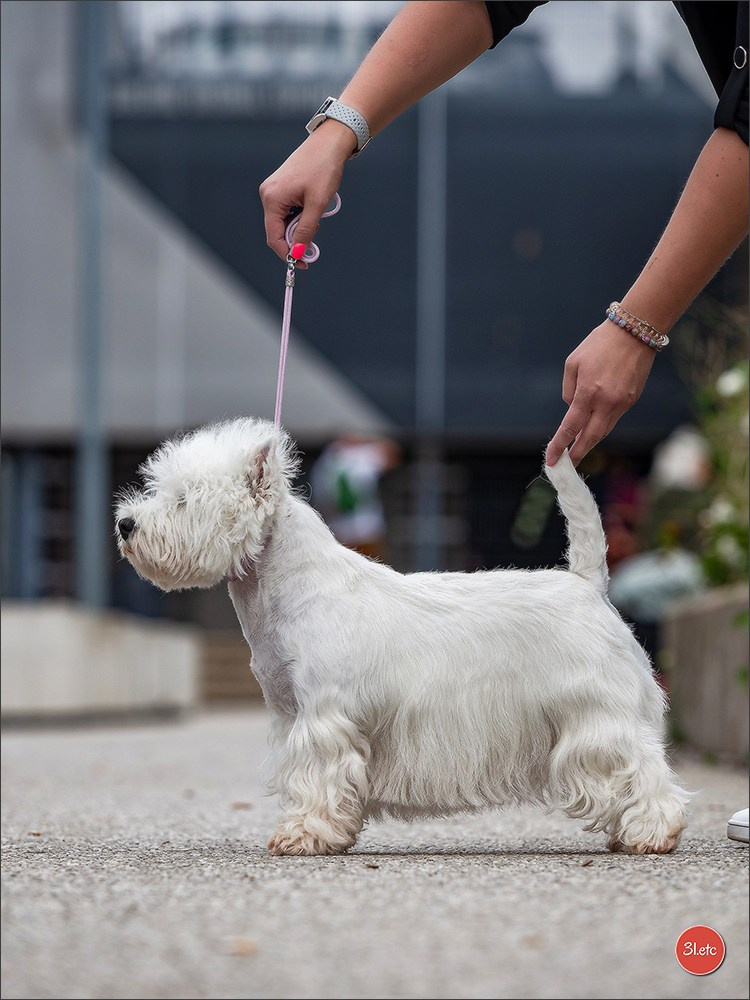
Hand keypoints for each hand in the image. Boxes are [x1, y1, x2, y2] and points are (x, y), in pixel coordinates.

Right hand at [259, 121, 355, 267]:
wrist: (328, 143)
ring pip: (283, 222)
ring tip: (316, 216)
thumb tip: (299, 253)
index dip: (287, 254)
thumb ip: (306, 230)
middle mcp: (268, 195)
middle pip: (277, 231)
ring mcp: (273, 191)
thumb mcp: (317, 203)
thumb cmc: (323, 168)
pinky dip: (299, 217)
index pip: (273, 238)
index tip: (303, 263)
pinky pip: (286, 211)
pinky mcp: (280, 188)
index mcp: (272, 199)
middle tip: (314, 243)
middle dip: (295, 240)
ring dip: (299, 227)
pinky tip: (311, 209)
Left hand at [546, 320, 655, 466]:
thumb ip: (569, 390)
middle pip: (589, 438)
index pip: (570, 427)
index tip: (551, 460)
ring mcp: (621, 403)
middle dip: (577, 454)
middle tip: (566, 465)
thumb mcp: (572, 363)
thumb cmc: (598, 345)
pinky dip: (601, 428)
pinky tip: (592, 431)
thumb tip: (571, 410)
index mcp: (588, 392)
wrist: (634, 333)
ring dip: (590, 443)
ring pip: (603, 431)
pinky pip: (613, 420)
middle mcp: (606, 402)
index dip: (559, 446)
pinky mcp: (631, 401)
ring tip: (578, 451)